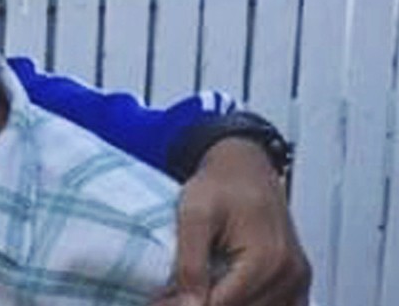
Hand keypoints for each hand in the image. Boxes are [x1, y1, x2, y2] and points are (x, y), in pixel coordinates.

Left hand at [153, 138, 309, 305]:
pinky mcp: (297, 281)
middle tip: (172, 294)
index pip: (225, 304)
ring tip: (192, 290)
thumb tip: (189, 305)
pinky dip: (250, 303)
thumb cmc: (221, 184)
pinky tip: (221, 291)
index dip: (188, 304)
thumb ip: (191, 263)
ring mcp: (298, 280)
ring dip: (225, 302)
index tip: (162, 300)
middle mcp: (290, 274)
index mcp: (267, 259)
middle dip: (202, 303)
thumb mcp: (194, 216)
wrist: (245, 168)